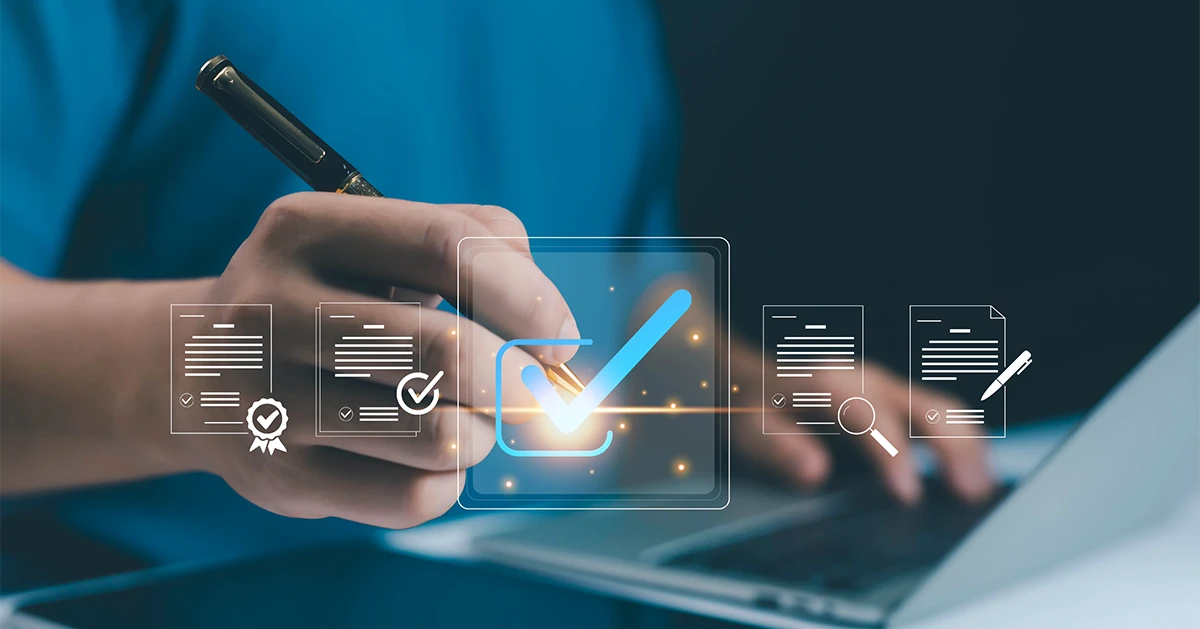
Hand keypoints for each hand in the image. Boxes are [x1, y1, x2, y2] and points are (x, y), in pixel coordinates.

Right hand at [170, 193, 577, 527]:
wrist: (195, 370)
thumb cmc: (327, 297)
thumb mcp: (375, 244)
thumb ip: (476, 250)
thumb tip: (555, 335)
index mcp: (306, 227)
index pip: (449, 245)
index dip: (528, 296)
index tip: (557, 338)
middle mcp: (272, 306)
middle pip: (447, 351)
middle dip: (521, 383)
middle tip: (538, 396)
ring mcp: (268, 399)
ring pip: (437, 434)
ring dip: (484, 435)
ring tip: (473, 423)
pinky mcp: (278, 478)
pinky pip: (412, 497)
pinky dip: (449, 483)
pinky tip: (430, 459)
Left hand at [732, 336, 993, 503]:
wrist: (750, 377)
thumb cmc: (752, 406)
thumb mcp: (750, 430)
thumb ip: (780, 449)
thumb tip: (814, 471)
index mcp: (830, 386)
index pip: (870, 414)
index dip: (893, 452)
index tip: (910, 494)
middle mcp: (867, 382)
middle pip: (925, 406)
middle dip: (955, 448)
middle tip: (971, 495)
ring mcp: (888, 390)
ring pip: (944, 410)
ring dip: (970, 449)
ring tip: (983, 493)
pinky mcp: (898, 402)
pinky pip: (942, 418)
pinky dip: (966, 446)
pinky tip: (977, 478)